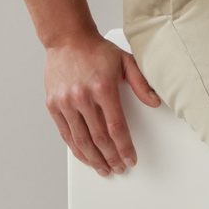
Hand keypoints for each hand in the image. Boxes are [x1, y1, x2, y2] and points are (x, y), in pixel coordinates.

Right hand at [43, 33, 161, 176]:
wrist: (67, 39)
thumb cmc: (97, 50)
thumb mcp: (125, 60)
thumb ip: (140, 82)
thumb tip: (155, 101)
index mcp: (103, 87)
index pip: (116, 127)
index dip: (124, 147)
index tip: (130, 159)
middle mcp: (82, 97)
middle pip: (99, 138)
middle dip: (111, 158)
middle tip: (119, 168)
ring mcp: (66, 102)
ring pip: (81, 141)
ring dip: (94, 159)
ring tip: (104, 169)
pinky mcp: (53, 105)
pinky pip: (66, 134)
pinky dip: (76, 149)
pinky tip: (85, 156)